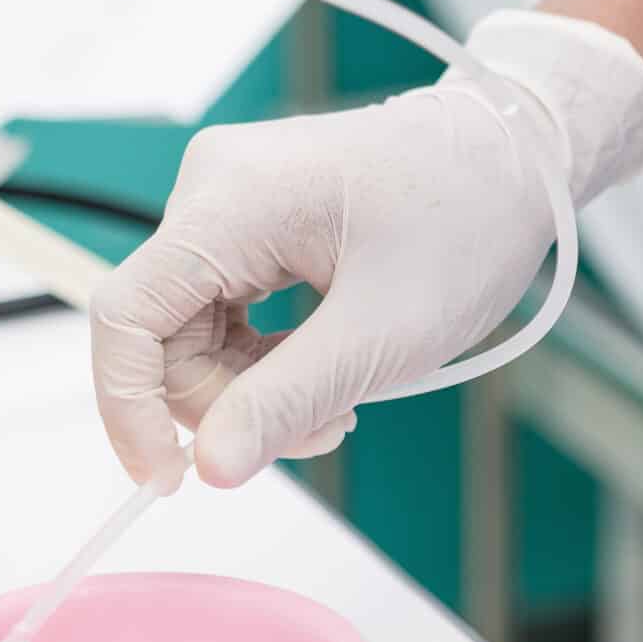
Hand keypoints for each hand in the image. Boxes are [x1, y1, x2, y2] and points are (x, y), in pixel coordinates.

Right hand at [90, 12, 642, 488]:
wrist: (517, 161)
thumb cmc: (465, 226)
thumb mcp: (380, 336)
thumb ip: (284, 401)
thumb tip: (209, 467)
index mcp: (229, 202)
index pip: (125, 316)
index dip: (130, 409)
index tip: (168, 480)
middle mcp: (211, 189)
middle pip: (164, 333)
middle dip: (227, 402)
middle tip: (319, 430)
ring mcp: (229, 199)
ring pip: (194, 330)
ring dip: (252, 386)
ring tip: (338, 404)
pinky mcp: (250, 218)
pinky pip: (225, 309)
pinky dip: (265, 356)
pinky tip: (326, 369)